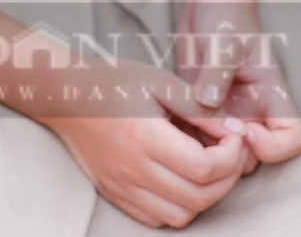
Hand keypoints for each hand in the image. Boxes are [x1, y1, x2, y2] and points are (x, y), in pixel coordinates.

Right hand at [41, 63, 253, 228]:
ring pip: (181, 216)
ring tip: (208, 170)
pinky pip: (156, 219)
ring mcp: (122, 186)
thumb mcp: (159, 83)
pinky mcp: (115, 194)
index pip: (205, 167)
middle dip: (228, 179)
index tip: (234, 137)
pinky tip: (180, 181)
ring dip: (204, 198)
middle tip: (230, 154)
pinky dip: (177, 207)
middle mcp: (132, 169)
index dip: (231, 156)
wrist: (65, 95)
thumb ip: (200, 109)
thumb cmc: (112, 82)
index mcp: (144, 137)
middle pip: (199, 197)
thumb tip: (236, 131)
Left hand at [180, 1, 300, 168]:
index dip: (273, 145)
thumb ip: (217, 72)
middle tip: (205, 133)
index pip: (292, 140)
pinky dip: (183, 137)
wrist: (205, 3)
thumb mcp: (224, 40)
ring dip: (204, 149)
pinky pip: (195, 137)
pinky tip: (168, 120)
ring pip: (222, 153)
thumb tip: (207, 102)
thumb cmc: (226, 15)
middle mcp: (251, 111)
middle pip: (254, 157)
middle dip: (232, 155)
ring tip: (184, 127)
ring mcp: (226, 113)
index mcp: (270, 96)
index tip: (246, 128)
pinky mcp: (200, 110)